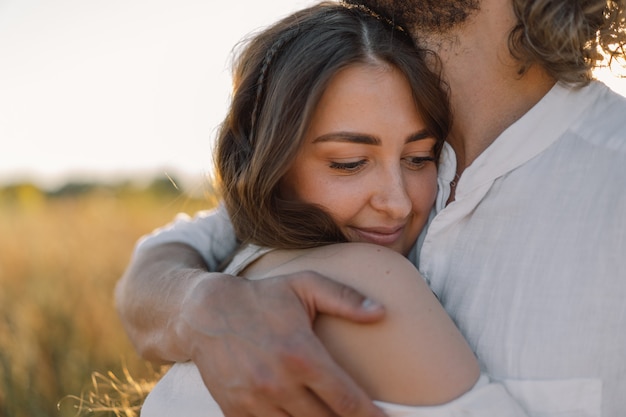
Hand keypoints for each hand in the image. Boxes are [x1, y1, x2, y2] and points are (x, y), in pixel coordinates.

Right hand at [174, 270, 386, 416]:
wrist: (205, 312)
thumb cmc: (262, 297)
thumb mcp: (305, 286)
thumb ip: (345, 299)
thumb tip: (381, 311)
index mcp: (302, 354)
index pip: (347, 400)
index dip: (370, 416)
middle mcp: (279, 383)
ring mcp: (255, 401)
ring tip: (329, 416)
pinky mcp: (235, 411)